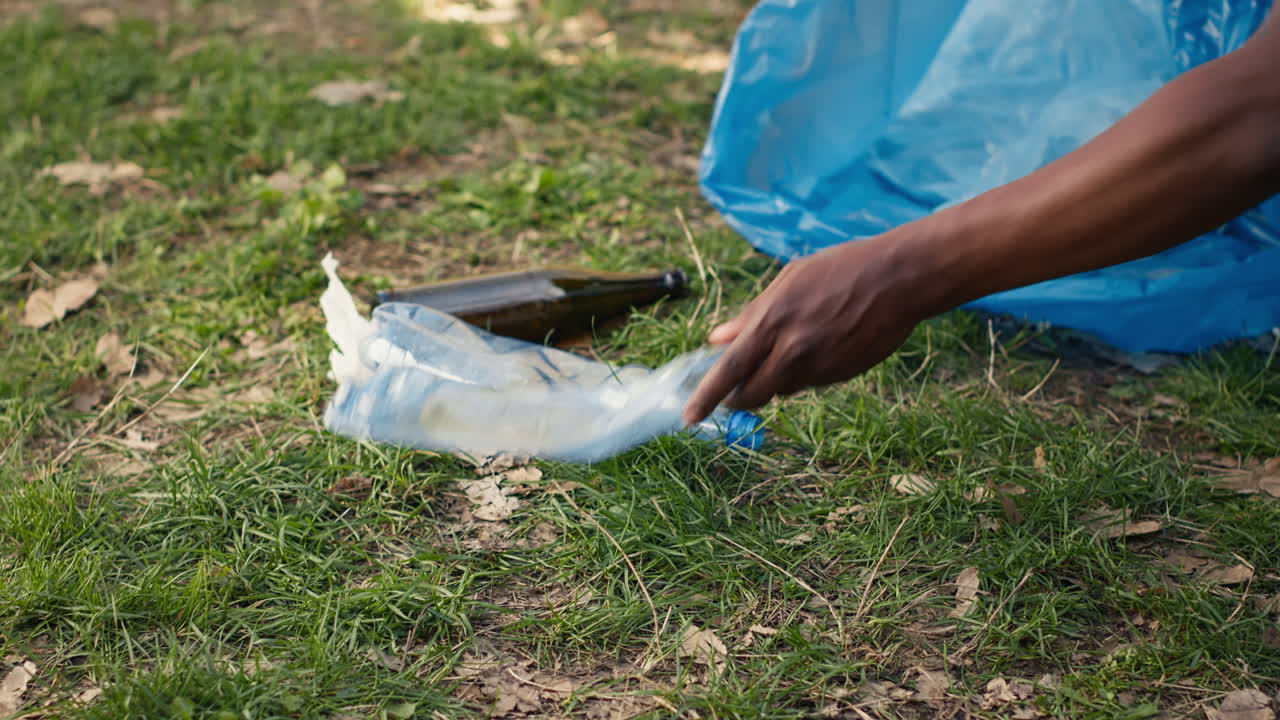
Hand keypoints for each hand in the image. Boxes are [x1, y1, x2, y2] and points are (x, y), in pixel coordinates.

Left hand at [682, 232, 937, 424]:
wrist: (898, 279)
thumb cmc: (840, 268)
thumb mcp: (788, 280)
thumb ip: (750, 314)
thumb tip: (716, 338)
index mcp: (772, 321)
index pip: (729, 370)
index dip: (706, 397)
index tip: (690, 417)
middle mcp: (792, 350)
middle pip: (752, 394)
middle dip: (739, 398)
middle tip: (736, 392)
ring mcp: (818, 366)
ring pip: (782, 390)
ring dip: (775, 380)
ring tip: (795, 344)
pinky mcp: (840, 376)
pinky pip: (810, 383)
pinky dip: (804, 373)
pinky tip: (822, 344)